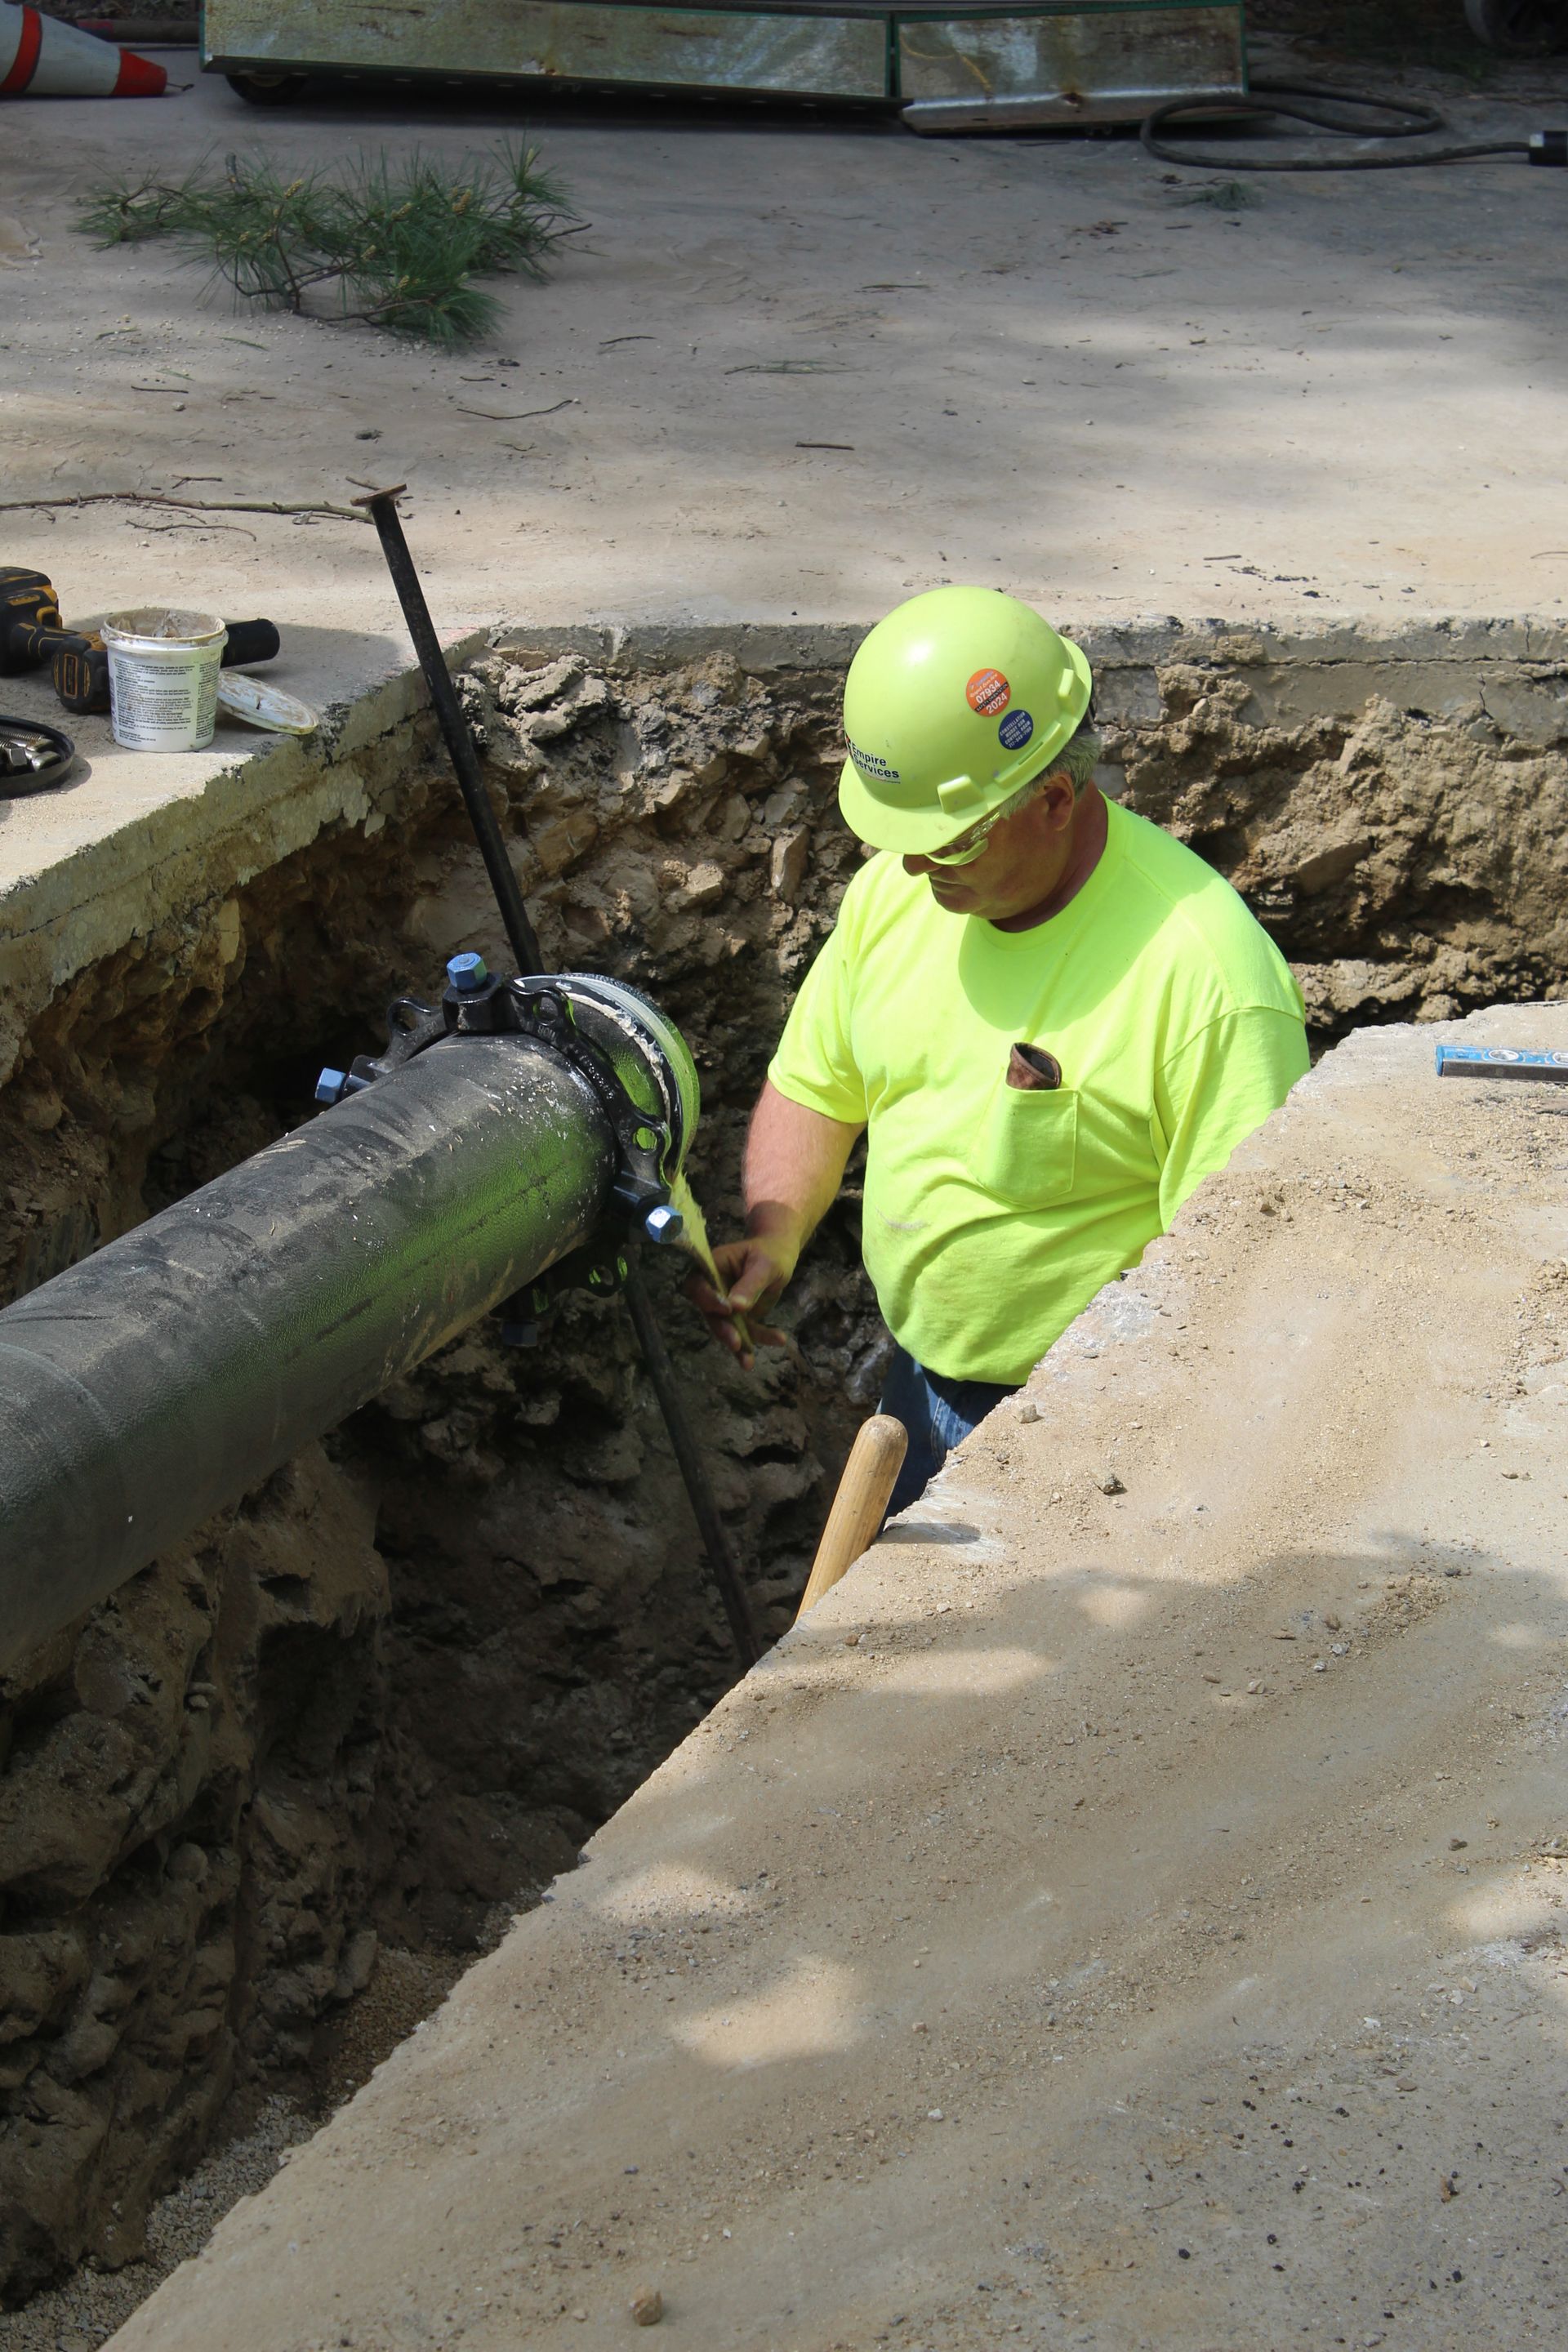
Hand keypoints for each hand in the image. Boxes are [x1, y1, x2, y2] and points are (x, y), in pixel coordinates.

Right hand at [686, 1232, 797, 1371]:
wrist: (781, 1257)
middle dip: (723, 1330)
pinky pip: (746, 1332)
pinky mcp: (740, 1317)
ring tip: (749, 1362)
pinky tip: (779, 1339)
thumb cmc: (771, 1253)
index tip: (727, 1310)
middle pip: (710, 1313)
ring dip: (739, 1345)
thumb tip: (736, 1307)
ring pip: (727, 1328)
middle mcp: (715, 1288)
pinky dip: (760, 1338)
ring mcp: (726, 1305)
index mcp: (713, 1267)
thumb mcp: (765, 1266)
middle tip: (736, 1343)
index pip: (699, 1285)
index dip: (707, 1299)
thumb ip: (750, 1285)